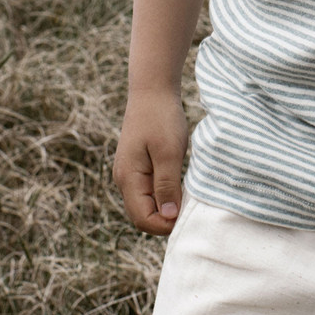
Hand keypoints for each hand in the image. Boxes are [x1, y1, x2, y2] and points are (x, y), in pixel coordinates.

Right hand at [112, 89, 189, 235]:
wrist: (152, 90)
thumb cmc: (162, 118)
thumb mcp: (169, 152)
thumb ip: (167, 185)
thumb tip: (169, 216)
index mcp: (128, 178)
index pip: (142, 219)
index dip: (165, 224)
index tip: (187, 213)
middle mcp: (124, 180)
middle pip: (143, 215)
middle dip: (165, 218)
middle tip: (190, 205)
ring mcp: (129, 173)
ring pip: (146, 204)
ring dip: (165, 206)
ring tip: (186, 194)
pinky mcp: (138, 166)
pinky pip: (149, 190)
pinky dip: (164, 193)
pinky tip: (179, 183)